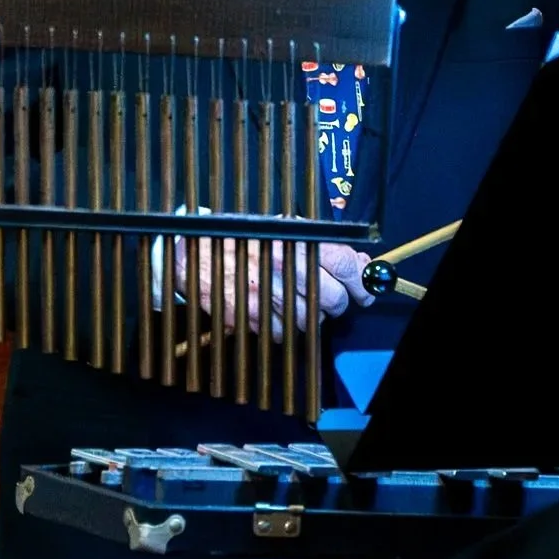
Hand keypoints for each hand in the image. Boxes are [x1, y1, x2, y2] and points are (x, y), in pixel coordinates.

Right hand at [167, 233, 372, 335]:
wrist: (193, 250)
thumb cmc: (239, 235)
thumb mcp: (282, 225)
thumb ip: (322, 243)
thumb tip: (360, 264)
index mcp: (297, 241)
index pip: (346, 265)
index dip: (361, 283)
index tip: (364, 291)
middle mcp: (286, 268)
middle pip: (334, 300)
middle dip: (335, 301)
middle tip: (327, 296)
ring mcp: (268, 295)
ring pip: (311, 321)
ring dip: (309, 315)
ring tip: (292, 298)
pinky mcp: (252, 317)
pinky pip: (283, 333)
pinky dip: (283, 326)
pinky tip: (272, 308)